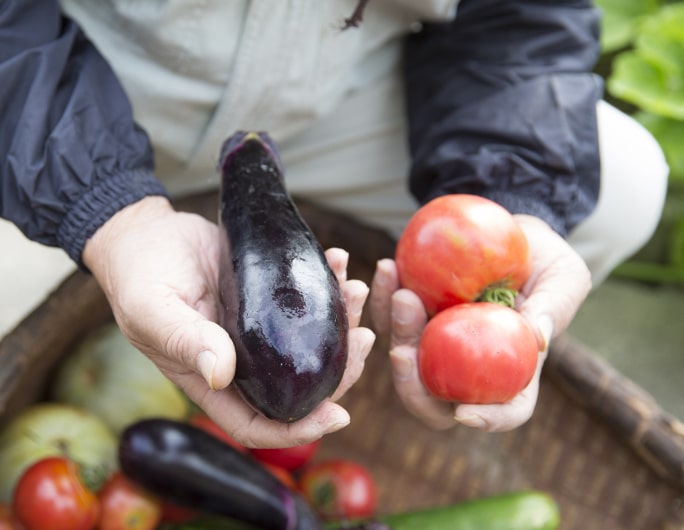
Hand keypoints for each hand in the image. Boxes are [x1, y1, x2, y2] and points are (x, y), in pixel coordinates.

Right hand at [83, 196, 374, 446]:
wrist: (148, 235)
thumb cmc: (139, 275)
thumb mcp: (152, 308)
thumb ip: (183, 340)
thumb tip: (221, 374)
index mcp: (212, 380)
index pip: (257, 424)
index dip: (297, 431)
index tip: (337, 415)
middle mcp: (241, 362)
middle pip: (299, 386)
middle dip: (339, 370)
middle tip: (364, 337)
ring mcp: (259, 331)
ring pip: (310, 344)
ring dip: (341, 323)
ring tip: (357, 289)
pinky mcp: (268, 298)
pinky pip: (305, 302)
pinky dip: (328, 284)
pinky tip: (337, 261)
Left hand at [369, 214, 590, 431]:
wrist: (513, 233)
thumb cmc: (547, 261)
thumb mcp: (564, 277)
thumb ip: (552, 306)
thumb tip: (539, 339)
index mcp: (512, 370)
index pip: (505, 410)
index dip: (488, 420)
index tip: (465, 412)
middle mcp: (468, 365)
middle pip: (433, 399)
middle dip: (411, 384)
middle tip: (403, 350)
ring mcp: (437, 342)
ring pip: (404, 355)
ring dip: (395, 330)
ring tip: (401, 291)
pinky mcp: (414, 313)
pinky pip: (389, 315)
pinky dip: (383, 295)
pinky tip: (388, 268)